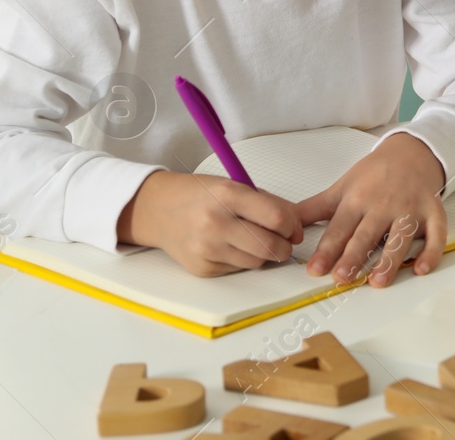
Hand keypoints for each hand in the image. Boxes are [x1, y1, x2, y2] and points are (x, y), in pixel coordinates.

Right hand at [117, 170, 303, 276]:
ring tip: (254, 239)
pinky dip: (243, 260)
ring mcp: (206, 249)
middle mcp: (215, 223)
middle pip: (270, 246)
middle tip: (284, 240)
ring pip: (257, 262)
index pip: (277, 218)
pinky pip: (238, 269)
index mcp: (228, 195)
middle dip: (285, 246)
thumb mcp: (235, 185)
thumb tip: (297, 229)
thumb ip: (269, 204)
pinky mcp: (202, 269)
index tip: (293, 227)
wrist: (157, 209)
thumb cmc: (201, 195)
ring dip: (264, 254)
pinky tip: (231, 246)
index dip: (293, 226)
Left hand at [297, 133, 447, 287]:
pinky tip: (421, 269)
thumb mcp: (342, 187)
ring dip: (389, 260)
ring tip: (377, 281)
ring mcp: (410, 208)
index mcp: (358, 199)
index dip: (327, 249)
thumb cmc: (374, 174)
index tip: (315, 269)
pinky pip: (436, 234)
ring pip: (399, 237)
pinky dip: (431, 252)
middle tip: (342, 277)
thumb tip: (283, 224)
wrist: (412, 152)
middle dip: (354, 256)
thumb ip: (313, 209)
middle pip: (367, 234)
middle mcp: (384, 204)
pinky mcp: (433, 212)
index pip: (340, 228)